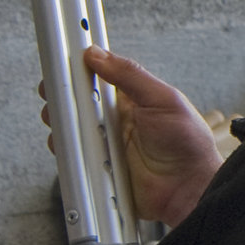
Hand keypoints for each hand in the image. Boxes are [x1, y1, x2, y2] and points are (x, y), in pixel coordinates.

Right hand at [38, 49, 221, 228]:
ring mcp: (104, 144)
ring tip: (61, 119)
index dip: (77, 70)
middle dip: (61, 96)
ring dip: (60, 124)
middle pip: (76, 103)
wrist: (190, 189)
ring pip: (69, 130)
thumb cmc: (187, 144)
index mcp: (130, 100)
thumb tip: (98, 55)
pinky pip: (73, 158)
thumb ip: (130, 75)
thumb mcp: (163, 100)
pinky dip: (67, 151)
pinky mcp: (97, 168)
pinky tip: (72, 145)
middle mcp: (113, 120)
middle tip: (54, 93)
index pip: (96, 78)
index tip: (62, 63)